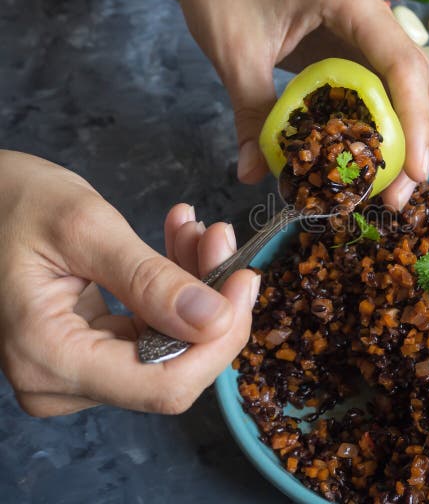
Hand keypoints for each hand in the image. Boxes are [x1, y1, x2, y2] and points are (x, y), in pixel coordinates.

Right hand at [0, 150, 257, 416]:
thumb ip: (151, 280)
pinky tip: (179, 241)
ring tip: (196, 229)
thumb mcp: (86, 229)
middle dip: (211, 303)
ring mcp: (74, 373)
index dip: (220, 341)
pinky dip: (175, 289)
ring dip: (195, 287)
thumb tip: (218, 320)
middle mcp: (60, 382)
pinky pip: (153, 332)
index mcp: (49, 358)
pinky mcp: (89, 353)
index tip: (244, 280)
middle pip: (174, 368)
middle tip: (219, 237)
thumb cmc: (13, 203)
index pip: (164, 385)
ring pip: (171, 346)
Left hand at [167, 0, 428, 207]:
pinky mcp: (360, 52)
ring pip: (415, 89)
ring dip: (411, 139)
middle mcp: (373, 15)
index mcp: (349, 2)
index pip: (401, 64)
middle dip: (420, 141)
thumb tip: (253, 174)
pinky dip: (387, 130)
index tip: (413, 173)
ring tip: (390, 190)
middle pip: (422, 81)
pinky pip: (388, 93)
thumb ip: (251, 113)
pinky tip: (371, 162)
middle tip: (397, 196)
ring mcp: (370, 33)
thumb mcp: (234, 55)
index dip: (415, 121)